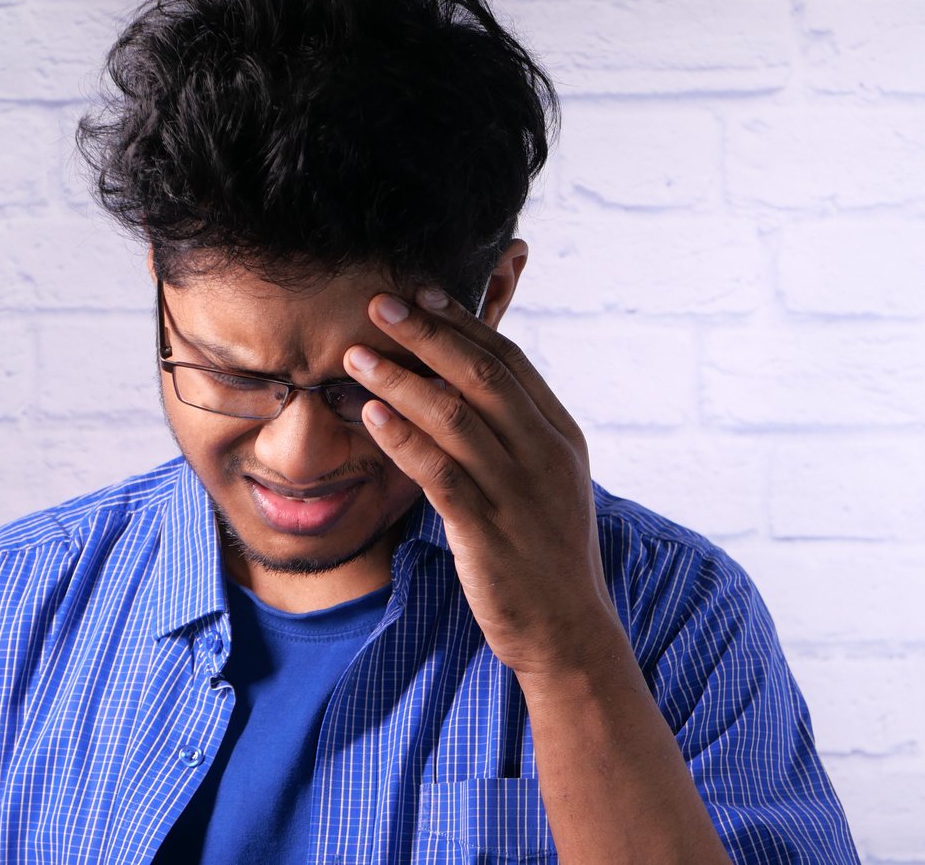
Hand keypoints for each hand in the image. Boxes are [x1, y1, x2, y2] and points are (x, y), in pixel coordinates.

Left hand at [343, 287, 622, 679]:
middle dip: (425, 333)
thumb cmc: (546, 553)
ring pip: (453, 416)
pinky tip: (371, 415)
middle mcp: (543, 455)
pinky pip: (439, 472)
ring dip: (398, 380)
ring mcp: (518, 493)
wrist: (569, 631)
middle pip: (480, 375)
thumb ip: (517, 433)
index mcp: (560, 436)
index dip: (462, 324)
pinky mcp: (488, 532)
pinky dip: (401, 438)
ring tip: (355, 356)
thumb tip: (468, 386)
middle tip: (379, 302)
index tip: (421, 294)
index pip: (509, 361)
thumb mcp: (548, 482)